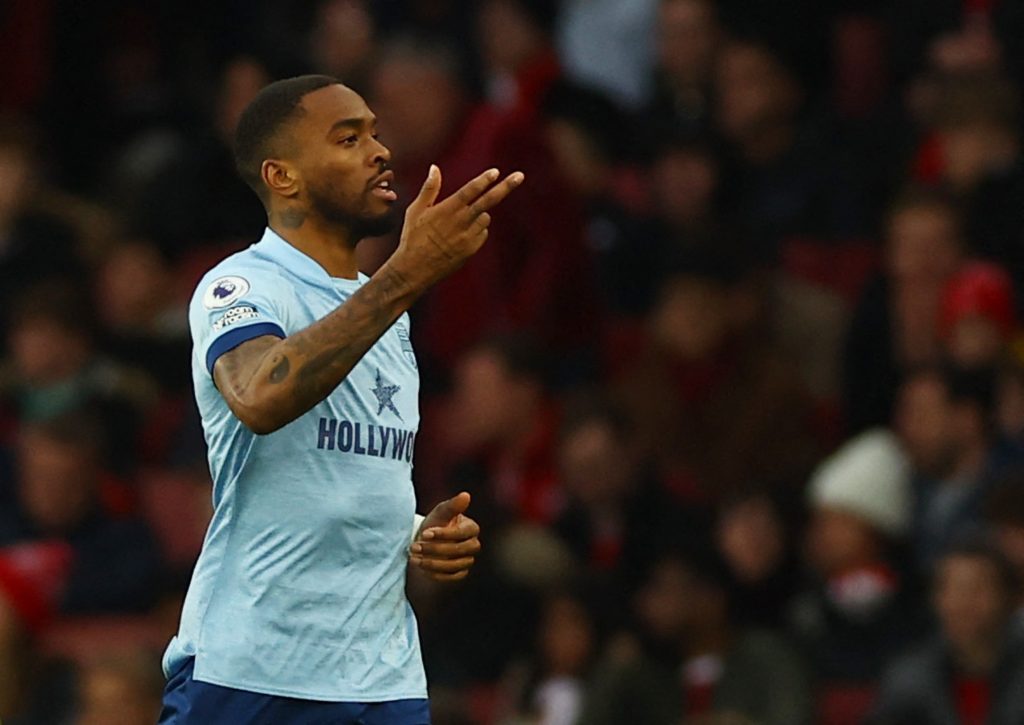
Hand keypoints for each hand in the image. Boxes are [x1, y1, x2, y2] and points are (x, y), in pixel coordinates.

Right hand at [387, 165, 523, 292]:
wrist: (415, 270)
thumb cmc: (413, 238)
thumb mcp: (416, 211)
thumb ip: (429, 189)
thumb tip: (435, 167)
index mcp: (447, 210)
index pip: (469, 191)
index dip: (483, 180)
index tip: (495, 172)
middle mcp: (461, 222)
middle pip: (488, 201)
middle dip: (505, 187)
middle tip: (520, 176)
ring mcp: (468, 237)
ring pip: (485, 218)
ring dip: (479, 215)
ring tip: (457, 225)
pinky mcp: (472, 249)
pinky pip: (483, 233)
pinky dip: (477, 231)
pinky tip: (459, 237)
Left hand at [409, 491, 480, 581]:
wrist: (426, 539)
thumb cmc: (436, 522)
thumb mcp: (441, 512)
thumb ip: (452, 505)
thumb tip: (465, 495)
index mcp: (472, 528)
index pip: (462, 533)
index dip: (444, 534)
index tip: (425, 533)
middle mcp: (473, 545)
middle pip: (459, 550)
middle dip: (435, 549)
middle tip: (415, 547)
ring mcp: (467, 561)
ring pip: (453, 565)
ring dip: (432, 562)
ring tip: (414, 557)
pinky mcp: (460, 573)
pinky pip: (450, 577)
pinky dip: (435, 573)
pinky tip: (421, 567)